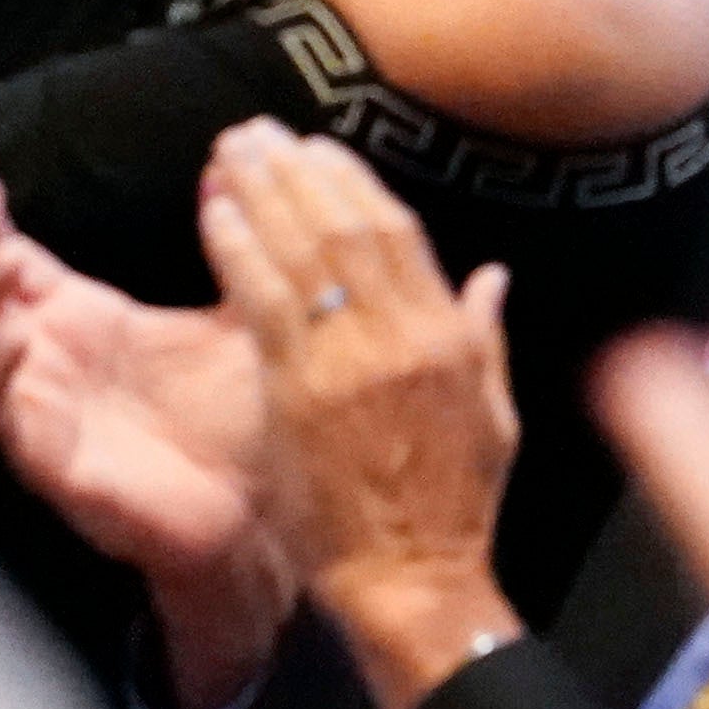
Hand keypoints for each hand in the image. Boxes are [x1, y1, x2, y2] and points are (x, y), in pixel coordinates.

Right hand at [0, 175, 267, 583]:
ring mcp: (45, 416)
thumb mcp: (241, 314)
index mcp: (81, 324)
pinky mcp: (55, 467)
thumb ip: (234, 243)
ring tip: (3, 266)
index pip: (6, 267)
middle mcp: (50, 366)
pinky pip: (7, 423)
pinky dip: (2, 380)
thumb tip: (228, 165)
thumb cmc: (245, 414)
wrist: (267, 510)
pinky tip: (19, 342)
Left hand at [198, 124, 521, 708]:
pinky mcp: (299, 394)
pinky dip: (238, 251)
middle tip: (256, 131)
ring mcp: (349, 363)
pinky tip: (215, 213)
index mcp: (449, 338)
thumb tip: (491, 273)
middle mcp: (402, 337)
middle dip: (297, 171)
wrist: (411, 577)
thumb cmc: (452, 508)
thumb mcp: (494, 416)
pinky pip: (263, 304)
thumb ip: (484, 337)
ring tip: (230, 152)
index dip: (352, 182)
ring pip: (303, 252)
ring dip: (261, 194)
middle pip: (344, 228)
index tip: (316, 147)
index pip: (398, 234)